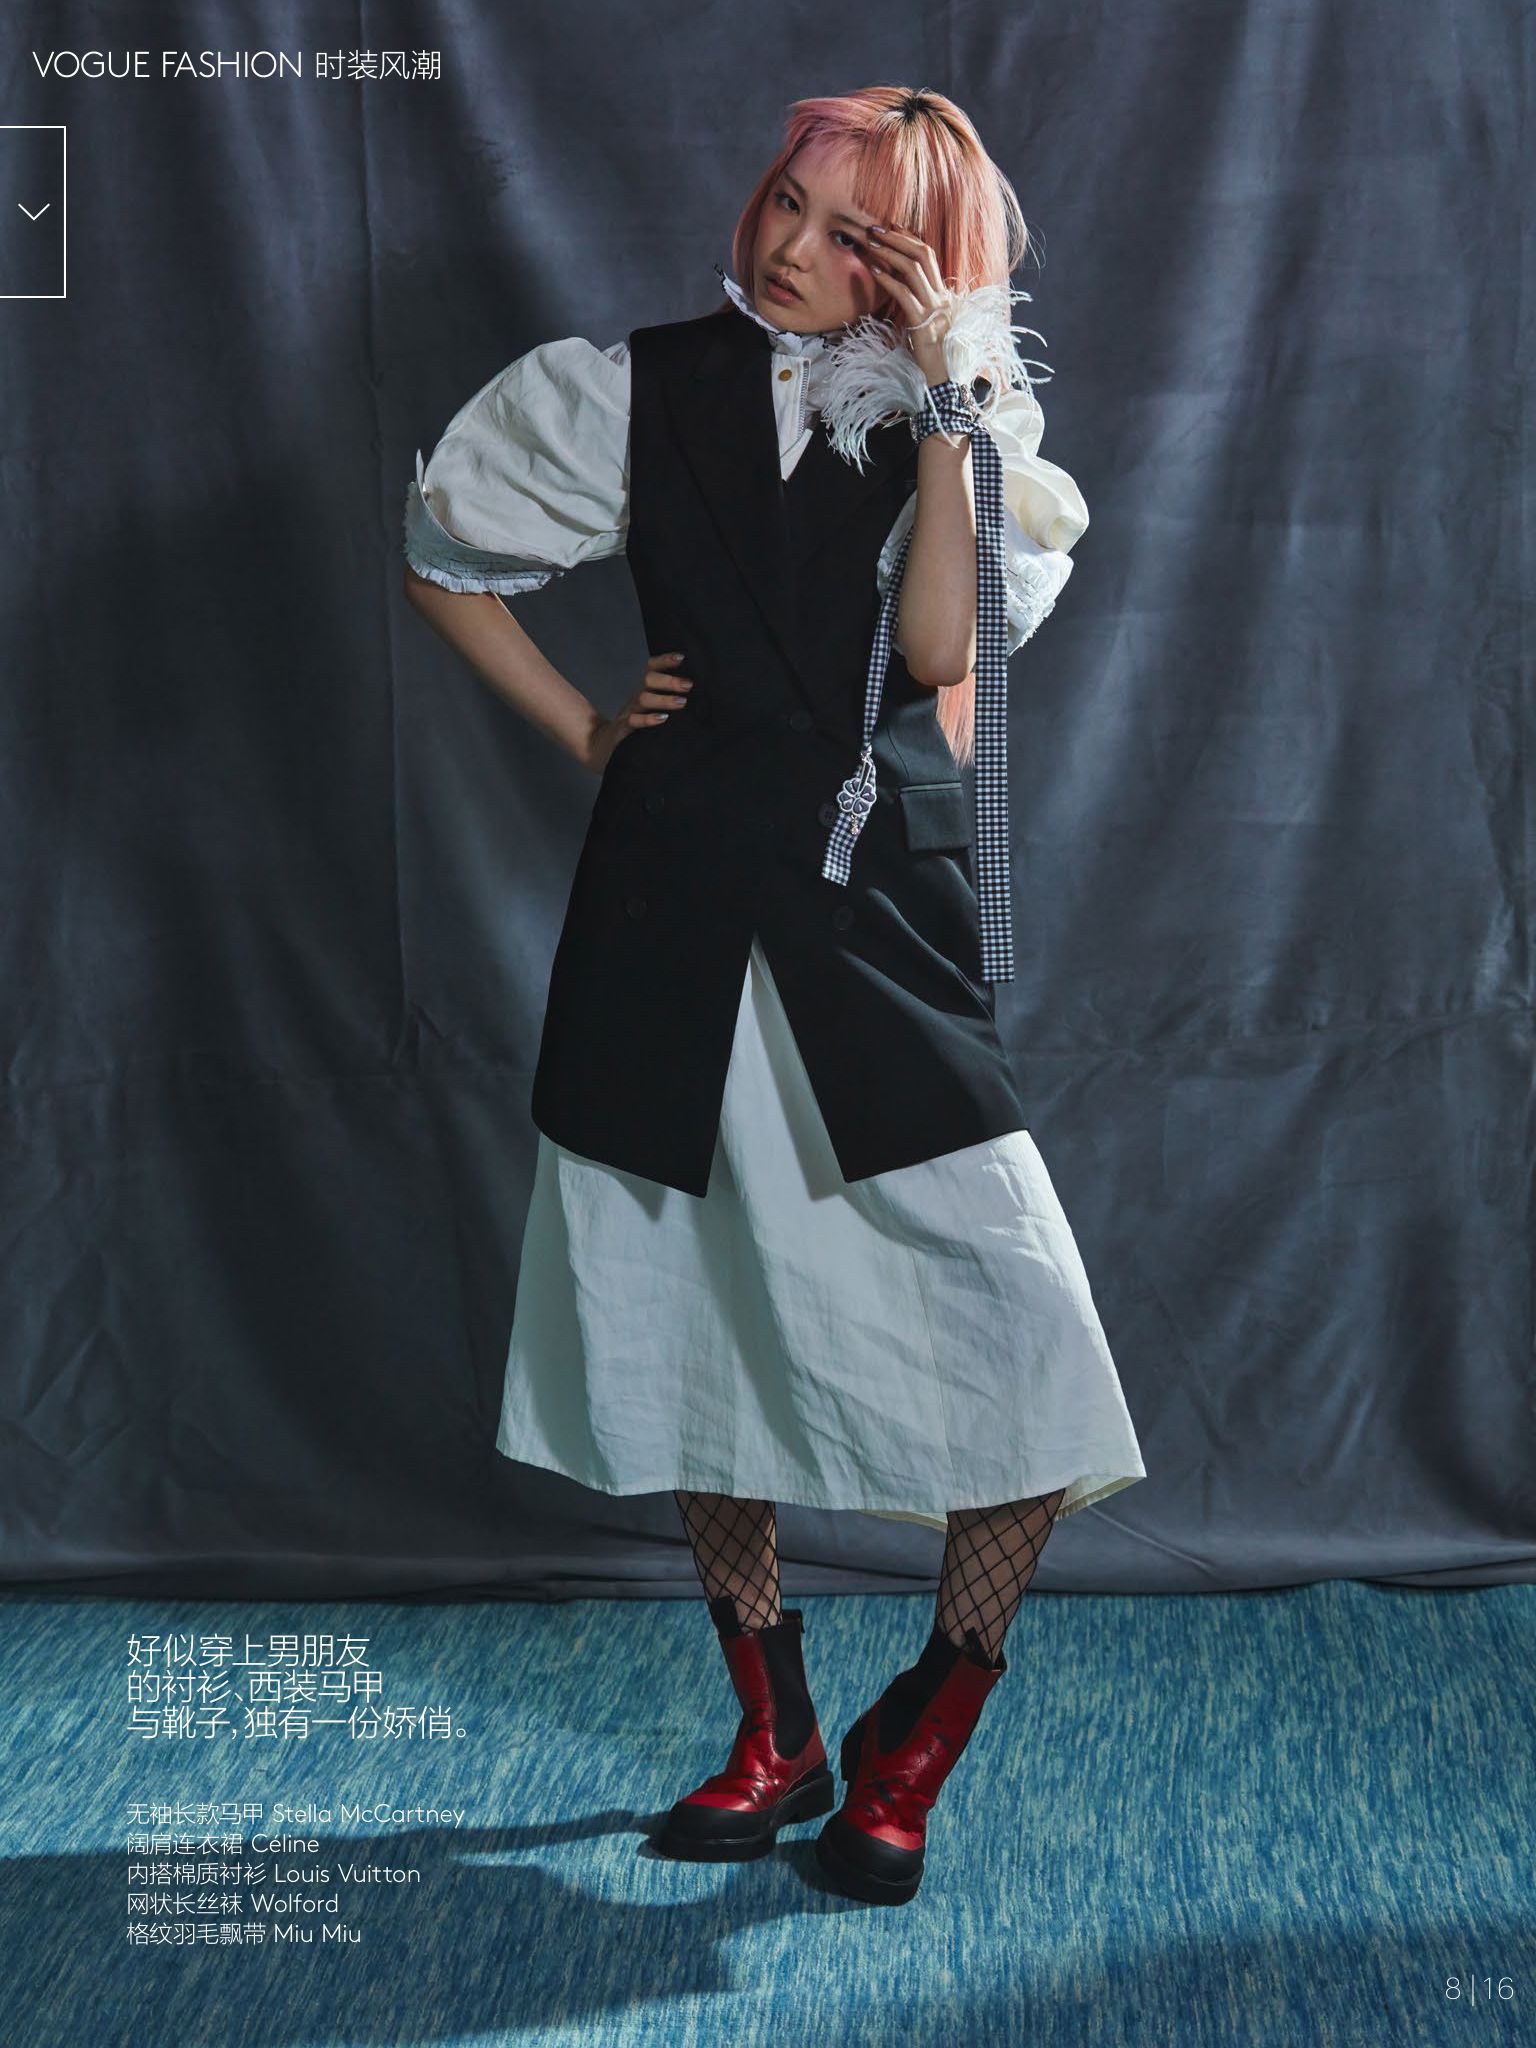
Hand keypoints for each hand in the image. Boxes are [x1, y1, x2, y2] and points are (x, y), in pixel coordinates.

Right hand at [583, 650, 692, 773]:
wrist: (600, 746)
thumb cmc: (631, 726)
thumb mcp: (646, 709)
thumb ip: (662, 699)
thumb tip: (690, 692)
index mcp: (640, 690)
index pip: (650, 669)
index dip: (664, 661)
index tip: (681, 658)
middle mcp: (634, 698)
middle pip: (648, 680)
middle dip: (669, 680)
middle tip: (688, 685)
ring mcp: (627, 713)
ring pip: (643, 699)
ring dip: (663, 699)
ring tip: (682, 702)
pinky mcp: (621, 730)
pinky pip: (633, 722)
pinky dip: (647, 719)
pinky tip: (662, 719)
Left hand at [866, 224, 954, 384]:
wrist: (943, 380)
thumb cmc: (932, 355)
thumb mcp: (926, 323)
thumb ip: (918, 303)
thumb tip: (899, 285)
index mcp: (944, 295)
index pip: (929, 256)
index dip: (910, 238)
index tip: (893, 226)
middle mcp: (942, 296)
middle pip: (923, 254)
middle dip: (898, 238)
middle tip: (876, 229)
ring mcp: (934, 308)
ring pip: (913, 269)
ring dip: (890, 252)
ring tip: (871, 243)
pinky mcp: (923, 322)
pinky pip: (904, 294)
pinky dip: (888, 279)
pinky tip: (874, 271)